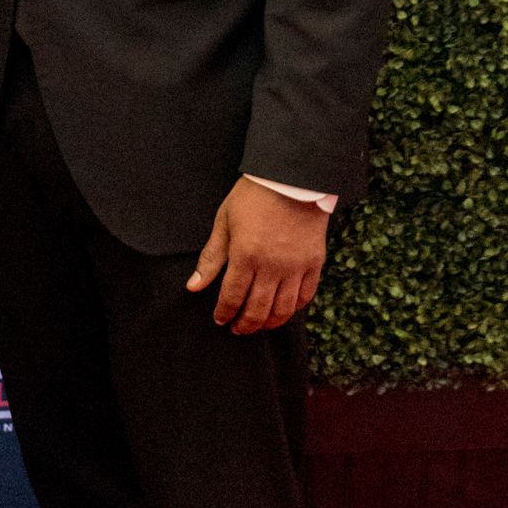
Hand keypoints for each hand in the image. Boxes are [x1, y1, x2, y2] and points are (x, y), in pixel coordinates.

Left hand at [187, 178, 327, 333]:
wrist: (293, 178)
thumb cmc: (253, 196)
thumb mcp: (225, 222)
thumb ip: (211, 257)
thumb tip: (194, 287)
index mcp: (245, 255)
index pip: (232, 297)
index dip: (224, 313)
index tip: (220, 320)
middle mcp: (272, 266)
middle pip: (257, 310)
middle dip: (245, 325)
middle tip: (237, 329)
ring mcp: (296, 267)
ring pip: (283, 309)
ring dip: (269, 323)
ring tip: (259, 324)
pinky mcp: (314, 263)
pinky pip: (306, 296)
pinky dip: (294, 308)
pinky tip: (284, 310)